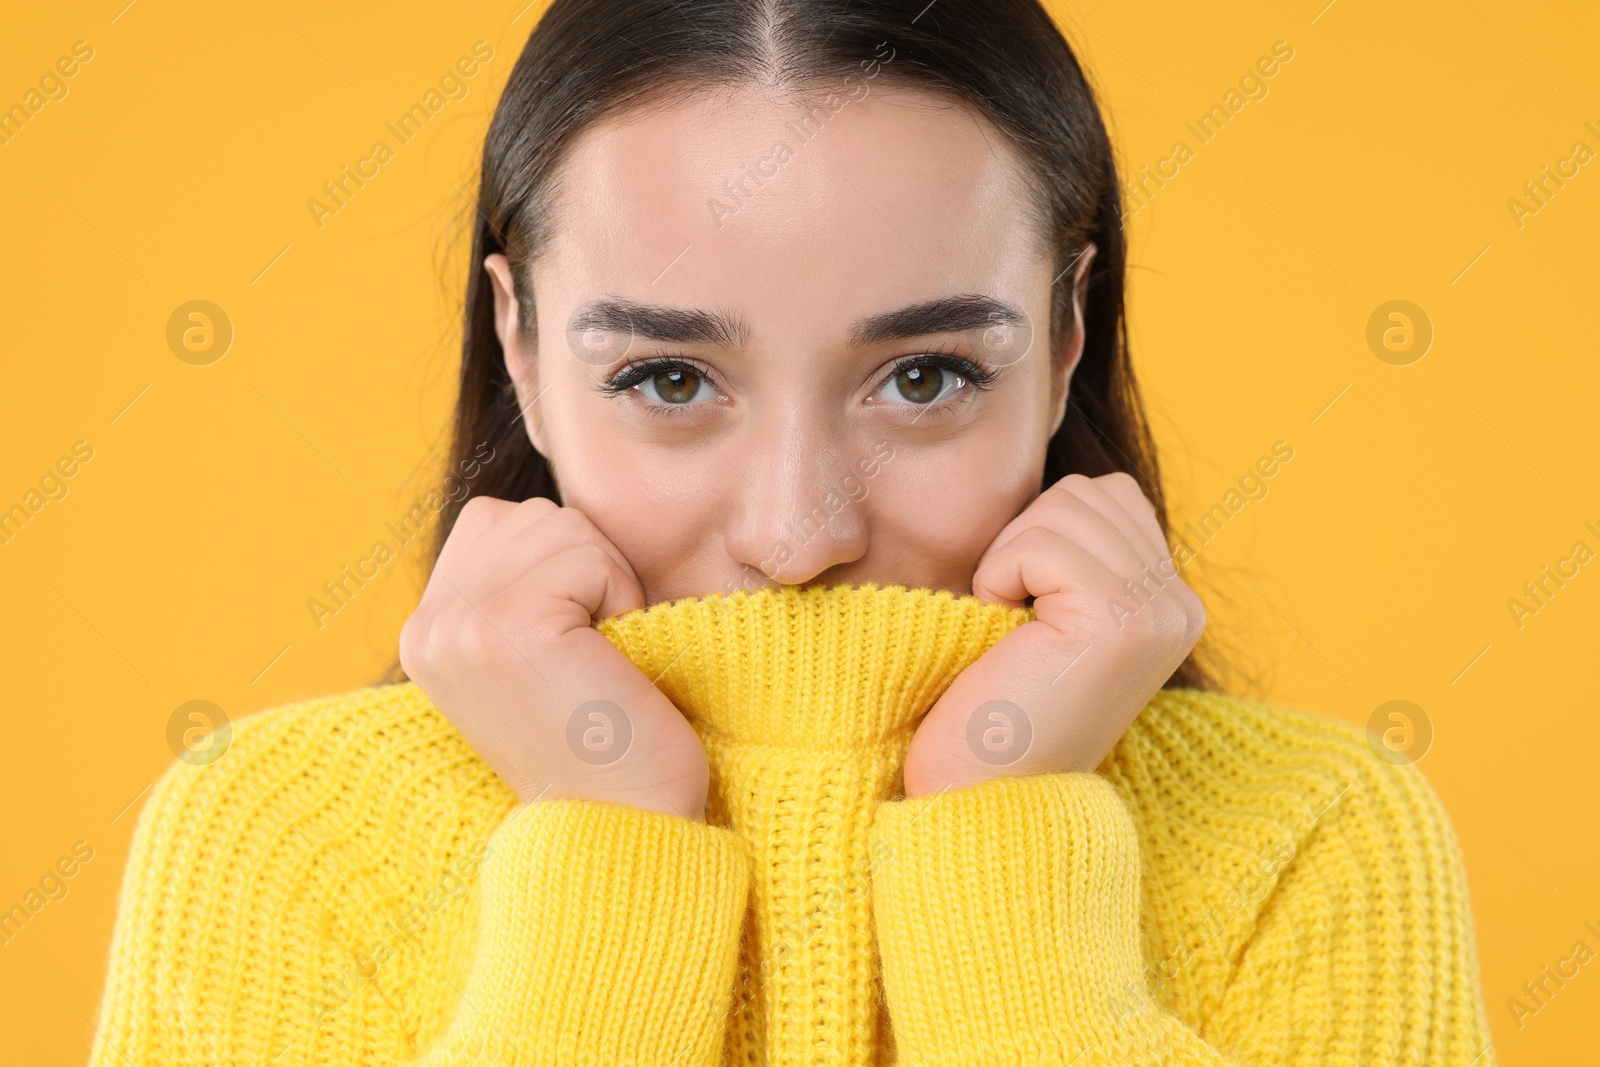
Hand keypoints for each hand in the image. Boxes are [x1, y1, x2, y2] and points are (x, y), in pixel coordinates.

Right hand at [399, 496, 710, 820]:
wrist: (625, 829)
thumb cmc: (607, 742)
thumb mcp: (537, 656)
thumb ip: (513, 585)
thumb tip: (547, 516)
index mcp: (426, 631)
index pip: (502, 521)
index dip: (565, 569)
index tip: (572, 652)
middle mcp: (427, 625)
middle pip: (536, 516)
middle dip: (589, 572)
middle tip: (591, 662)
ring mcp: (460, 625)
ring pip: (564, 526)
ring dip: (609, 585)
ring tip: (600, 663)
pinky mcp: (507, 627)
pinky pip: (589, 553)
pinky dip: (623, 598)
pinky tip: (610, 665)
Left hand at [902, 472, 1204, 796]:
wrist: (977, 797)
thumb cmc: (992, 708)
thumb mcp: (1052, 616)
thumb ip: (1079, 553)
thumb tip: (1060, 485)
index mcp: (1173, 604)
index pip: (1105, 495)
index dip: (1040, 537)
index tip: (1029, 615)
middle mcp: (1181, 606)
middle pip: (1084, 491)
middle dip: (1024, 542)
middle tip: (1015, 625)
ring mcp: (1158, 613)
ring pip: (1060, 507)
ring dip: (1008, 562)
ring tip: (1013, 635)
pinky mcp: (1121, 621)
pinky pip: (1036, 543)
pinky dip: (997, 579)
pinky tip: (1006, 637)